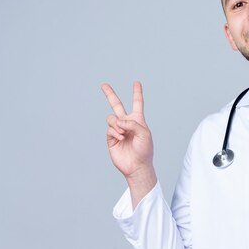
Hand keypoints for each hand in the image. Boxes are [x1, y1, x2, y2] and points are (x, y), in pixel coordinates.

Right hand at [102, 81, 156, 195]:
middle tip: (104, 85)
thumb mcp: (144, 134)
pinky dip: (115, 131)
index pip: (137, 103)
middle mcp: (127, 123)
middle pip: (117, 105)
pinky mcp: (111, 138)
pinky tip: (121, 138)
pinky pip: (110, 128)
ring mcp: (118, 130)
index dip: (137, 93)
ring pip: (112, 118)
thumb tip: (119, 120)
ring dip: (117, 124)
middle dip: (110, 94)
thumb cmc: (145, 150)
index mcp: (138, 120)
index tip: (137, 82)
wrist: (137, 165)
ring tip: (123, 133)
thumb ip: (133, 124)